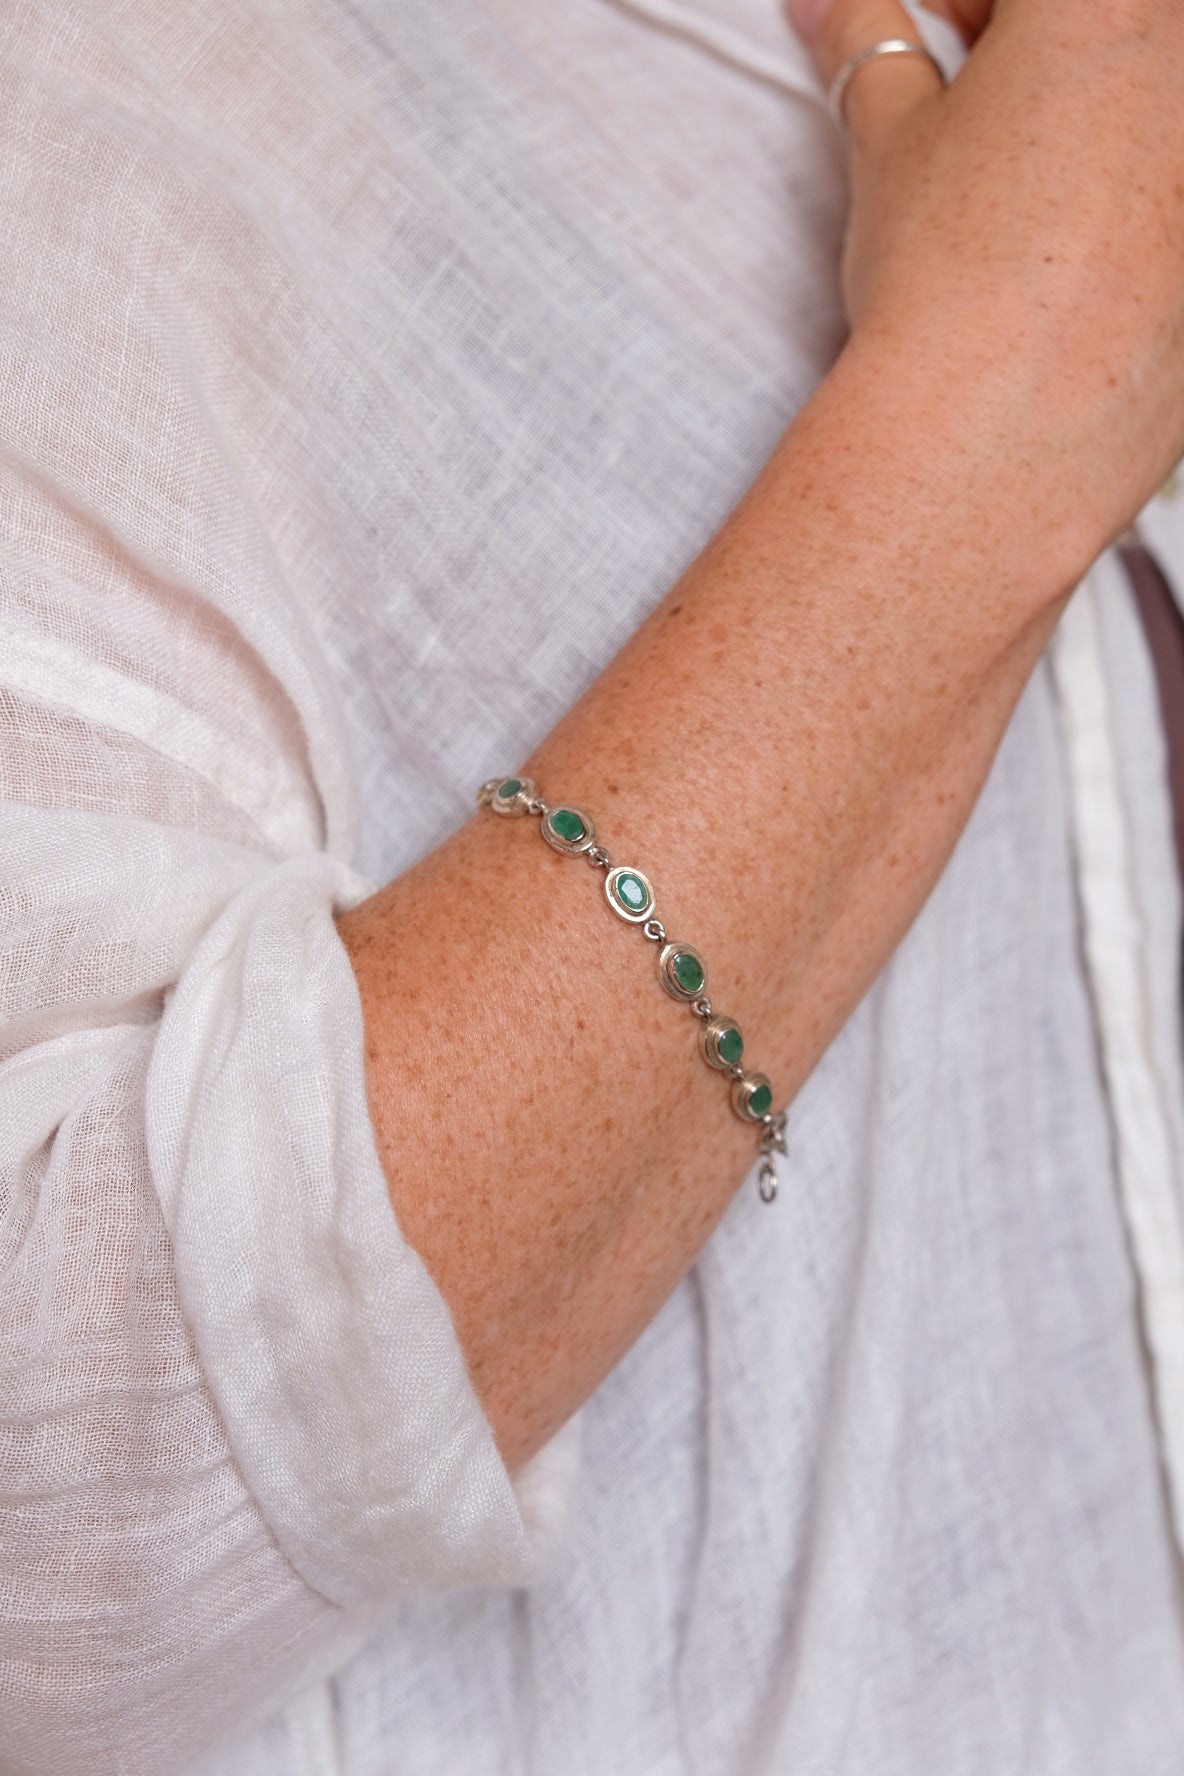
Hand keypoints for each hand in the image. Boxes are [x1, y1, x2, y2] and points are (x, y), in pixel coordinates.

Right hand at [787, 0, 1183, 576]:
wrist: (995, 437)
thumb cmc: (948, 283)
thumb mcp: (889, 144)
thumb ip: (871, 51)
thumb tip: (839, 12)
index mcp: (1107, 4)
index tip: (924, 26)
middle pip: (1109, 31)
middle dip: (1032, 49)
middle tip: (968, 100)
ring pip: (1148, 112)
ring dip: (1087, 126)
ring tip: (1018, 189)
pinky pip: (1165, 204)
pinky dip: (1129, 207)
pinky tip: (1066, 257)